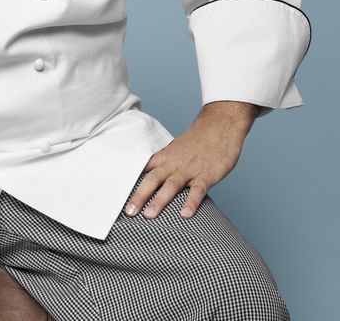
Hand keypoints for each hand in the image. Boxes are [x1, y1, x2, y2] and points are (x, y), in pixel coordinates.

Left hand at [124, 101, 259, 219]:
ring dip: (159, 201)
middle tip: (129, 212)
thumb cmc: (198, 140)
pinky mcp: (207, 174)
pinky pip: (198, 190)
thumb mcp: (177, 149)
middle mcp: (174, 163)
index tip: (120, 195)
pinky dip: (191, 202)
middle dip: (140, 196)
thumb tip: (153, 177)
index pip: (144, 169)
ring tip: (149, 216)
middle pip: (153, 179)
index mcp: (166, 156)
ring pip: (172, 185)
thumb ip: (166, 162)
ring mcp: (190, 169)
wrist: (220, 124)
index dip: (131, 182)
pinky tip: (185, 215)